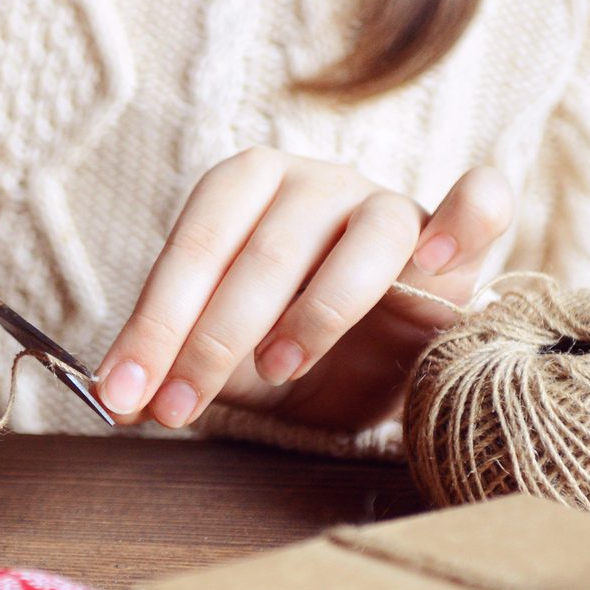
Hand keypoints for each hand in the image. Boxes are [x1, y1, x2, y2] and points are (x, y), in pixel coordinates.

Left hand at [94, 148, 511, 429]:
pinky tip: (434, 261)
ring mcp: (383, 203)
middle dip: (212, 337)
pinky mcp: (452, 234)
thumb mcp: (220, 363)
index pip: (192, 247)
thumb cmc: (285, 350)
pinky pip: (476, 206)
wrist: (371, 367)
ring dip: (317, 310)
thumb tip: (114, 396)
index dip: (154, 323)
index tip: (125, 392)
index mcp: (242, 189)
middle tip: (179, 406)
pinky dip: (464, 219)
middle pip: (263, 248)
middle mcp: (311, 183)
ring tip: (279, 369)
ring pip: (361, 240)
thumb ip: (171, 368)